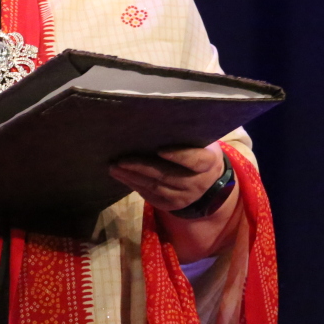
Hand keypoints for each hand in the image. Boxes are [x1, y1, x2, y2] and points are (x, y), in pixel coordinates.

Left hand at [109, 144, 226, 212]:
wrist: (209, 180)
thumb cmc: (199, 151)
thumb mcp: (201, 140)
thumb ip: (185, 134)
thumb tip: (156, 118)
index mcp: (208, 162)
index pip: (194, 160)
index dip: (178, 156)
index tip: (159, 150)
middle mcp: (198, 182)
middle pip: (167, 175)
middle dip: (141, 167)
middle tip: (120, 160)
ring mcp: (186, 197)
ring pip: (156, 187)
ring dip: (133, 178)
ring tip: (115, 169)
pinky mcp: (175, 205)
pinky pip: (153, 198)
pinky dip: (137, 187)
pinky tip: (124, 178)